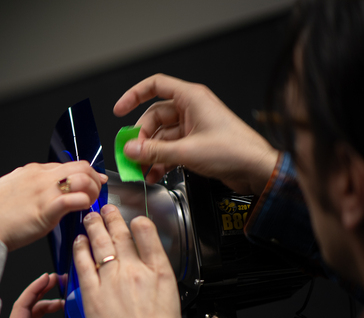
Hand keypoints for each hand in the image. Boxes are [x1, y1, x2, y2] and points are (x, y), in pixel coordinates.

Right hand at [0, 161, 105, 250]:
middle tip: (96, 191)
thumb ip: (27, 186)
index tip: (91, 181)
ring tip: (90, 203)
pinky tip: (84, 210)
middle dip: (93, 178)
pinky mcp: (46, 209)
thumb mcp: (9, 190)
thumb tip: (39, 191)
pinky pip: (75, 199)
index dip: (83, 173)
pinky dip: (85, 202)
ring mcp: (44, 191)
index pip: (66, 165)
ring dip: (92, 190)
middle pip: (80, 166)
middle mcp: (40, 177)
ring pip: (82, 178)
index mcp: (31, 171)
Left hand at [73, 205, 184, 317]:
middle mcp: (135, 272)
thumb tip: (152, 281)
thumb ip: (159, 287)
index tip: (133, 219)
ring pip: (100, 244)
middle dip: (112, 218)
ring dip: (94, 227)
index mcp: (160, 274)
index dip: (138, 222)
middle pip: (121, 235)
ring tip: (89, 217)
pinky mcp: (92, 294)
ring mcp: (112, 281)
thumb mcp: (172, 305)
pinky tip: (79, 241)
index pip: (148, 235)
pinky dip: (80, 249)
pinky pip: (83, 264)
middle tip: (105, 209)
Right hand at [114, 74, 278, 195]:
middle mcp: (191, 109)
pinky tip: (154, 174)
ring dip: (149, 154)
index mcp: (192, 99)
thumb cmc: (235, 151)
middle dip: (141, 138)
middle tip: (132, 154)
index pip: (156, 86)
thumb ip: (155, 151)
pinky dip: (160, 161)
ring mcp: (193, 127)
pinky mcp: (195, 144)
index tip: (119, 110)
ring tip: (141, 169)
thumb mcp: (187, 151)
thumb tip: (131, 149)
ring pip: (161, 137)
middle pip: (154, 118)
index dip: (134, 95)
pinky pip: (169, 149)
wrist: (256, 170)